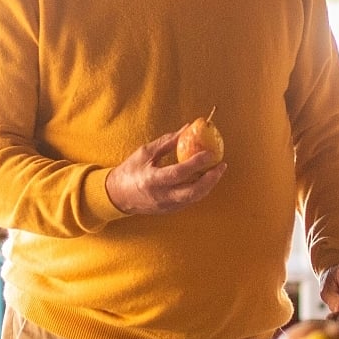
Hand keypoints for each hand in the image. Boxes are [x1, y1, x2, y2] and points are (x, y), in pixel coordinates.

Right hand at [105, 128, 224, 215]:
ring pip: (194, 198)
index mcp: (152, 179)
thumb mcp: (145, 153)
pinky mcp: (170, 210)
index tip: (209, 153)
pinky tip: (205, 179)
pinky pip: (189, 200)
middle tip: (222, 165)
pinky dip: (200, 189)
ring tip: (217, 170)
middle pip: (193, 191)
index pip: (179, 172)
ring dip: (209, 184)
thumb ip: (167, 142)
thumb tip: (187, 129)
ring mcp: (166, 205)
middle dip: (211, 179)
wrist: (117, 195)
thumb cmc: (130, 170)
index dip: (196, 163)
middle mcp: (161, 195)